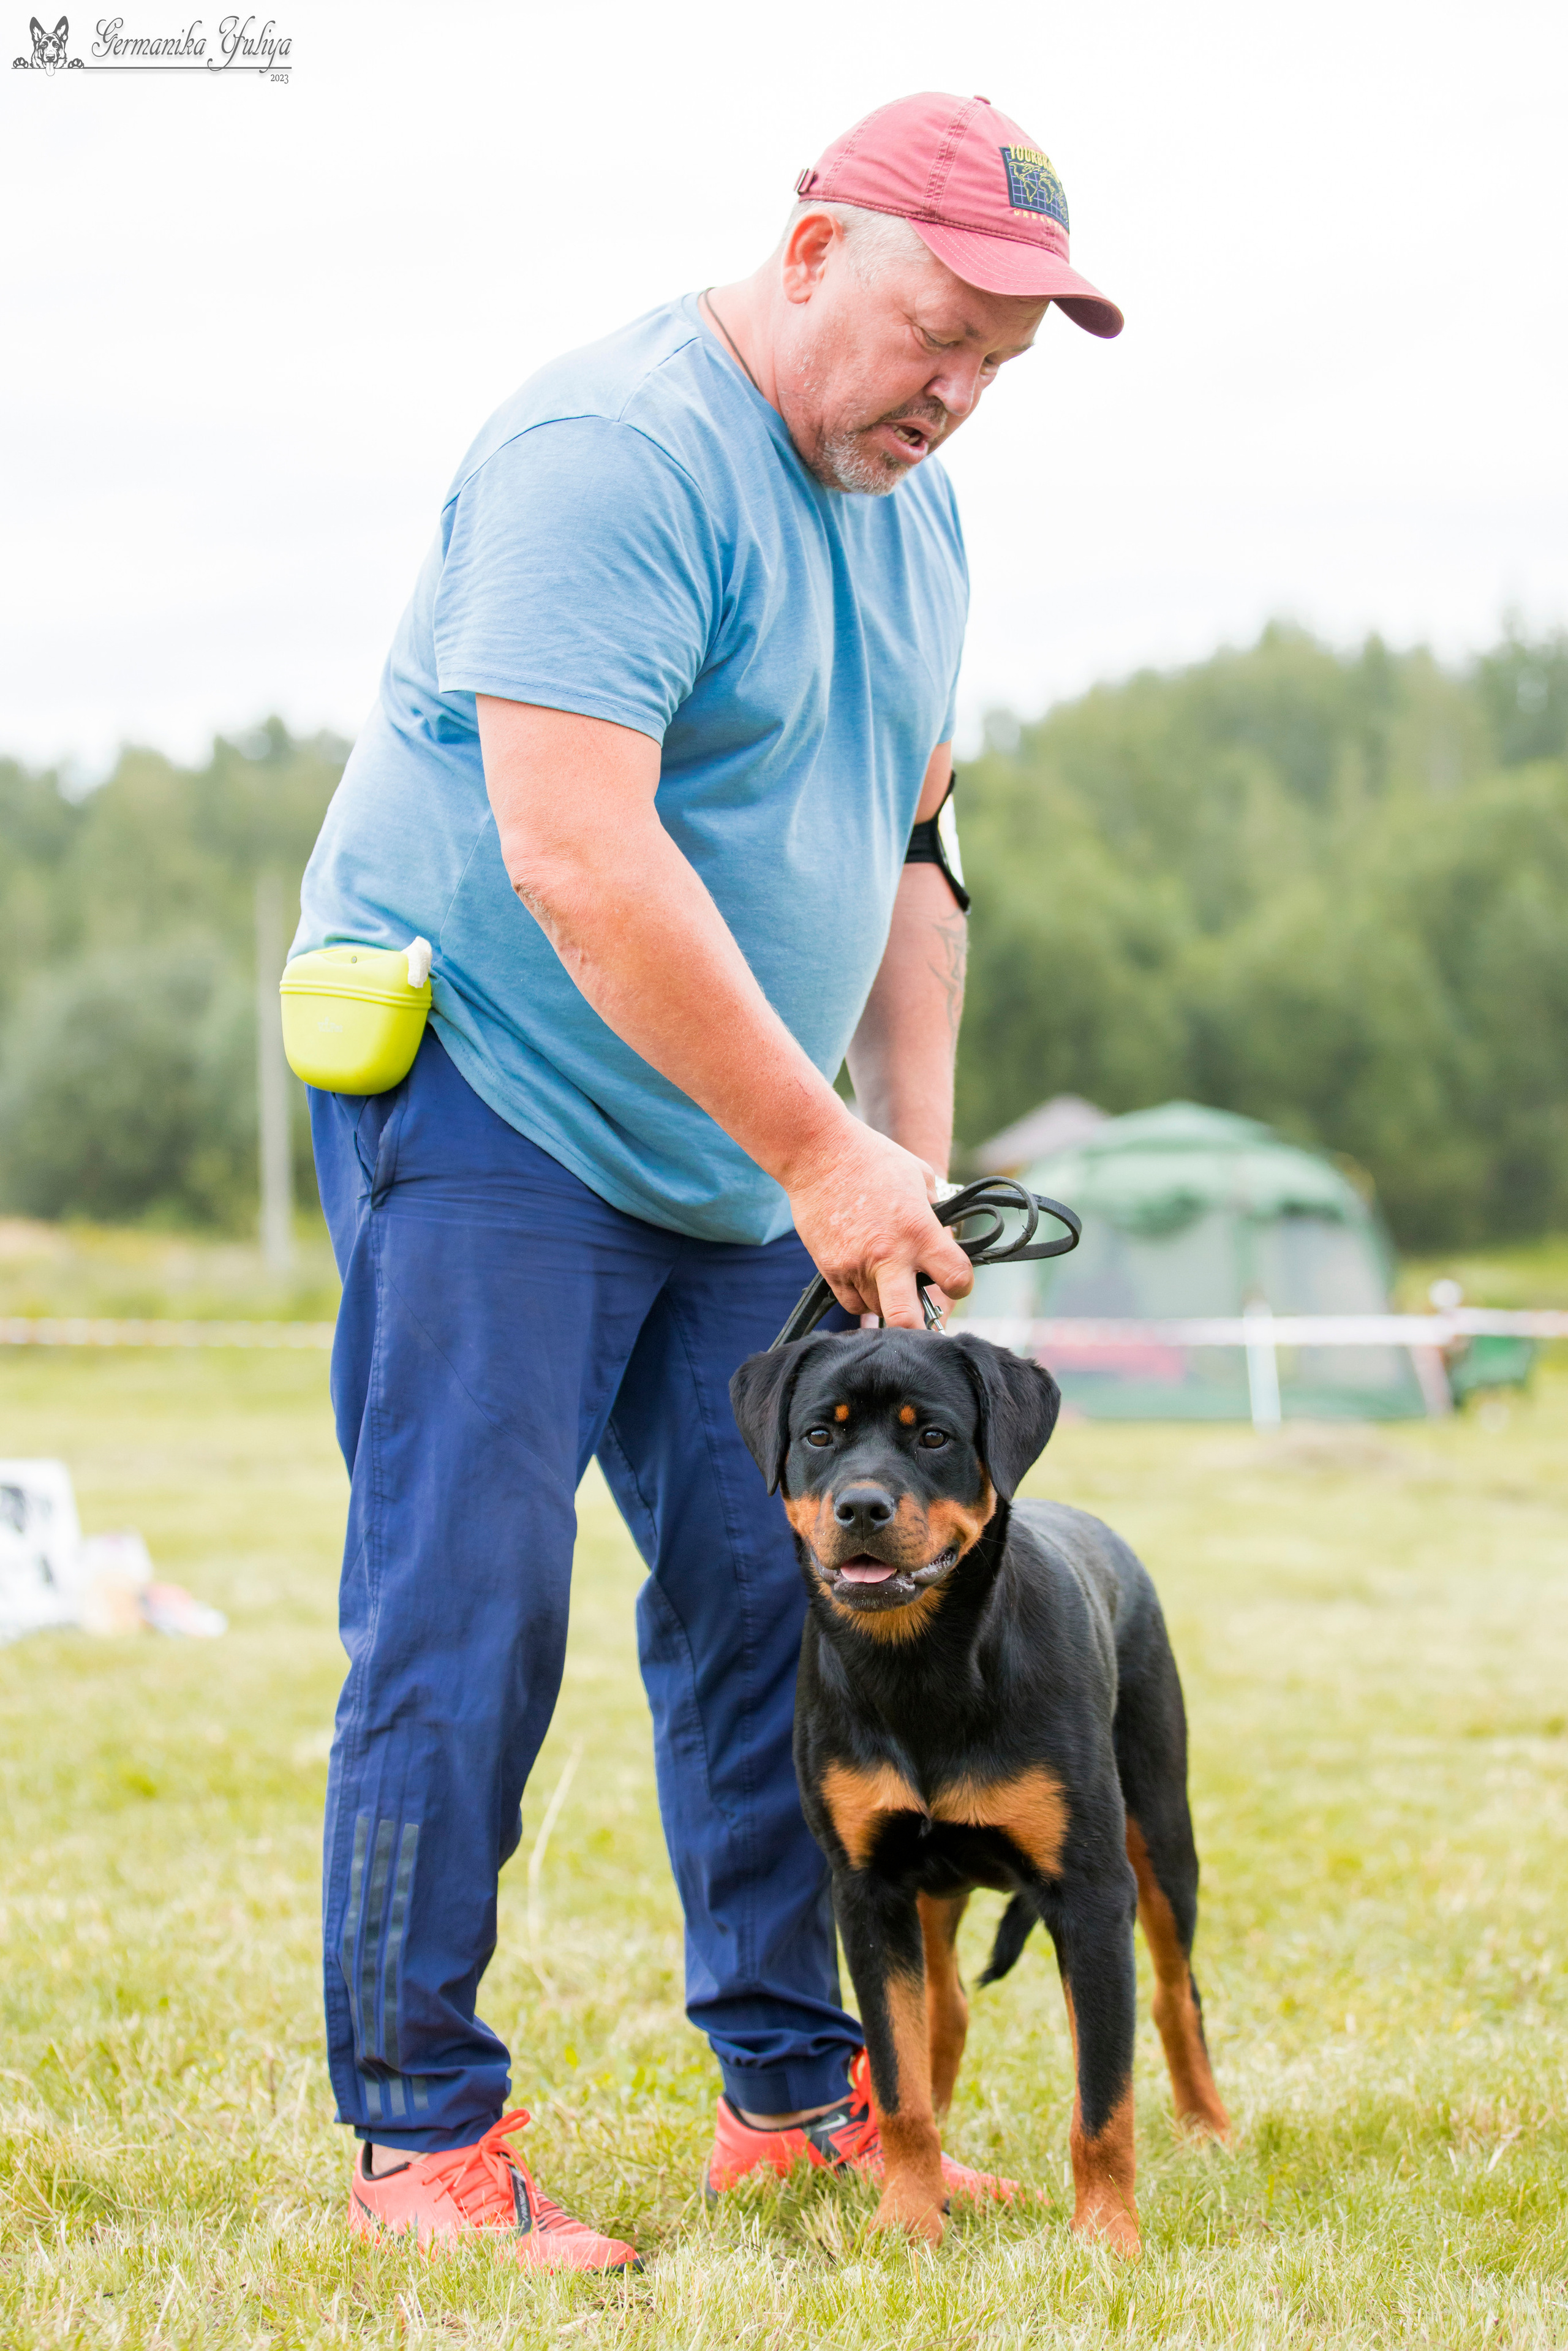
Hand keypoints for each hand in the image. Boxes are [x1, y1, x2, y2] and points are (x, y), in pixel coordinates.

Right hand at [783, 1118, 973, 1328]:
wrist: (817, 1152)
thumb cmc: (873, 1159)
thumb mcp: (920, 1177)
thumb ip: (936, 1214)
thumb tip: (946, 1242)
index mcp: (919, 1230)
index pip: (956, 1278)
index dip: (961, 1284)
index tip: (955, 1281)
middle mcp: (888, 1254)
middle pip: (907, 1319)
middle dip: (919, 1330)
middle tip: (924, 1324)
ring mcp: (855, 1265)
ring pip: (879, 1311)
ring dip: (890, 1302)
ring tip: (890, 1278)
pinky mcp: (829, 1269)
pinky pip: (852, 1303)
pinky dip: (864, 1297)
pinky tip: (868, 1276)